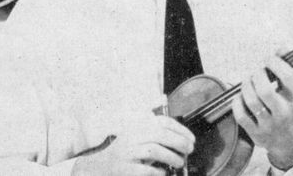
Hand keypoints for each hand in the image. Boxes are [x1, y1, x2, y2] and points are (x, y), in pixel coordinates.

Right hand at [72, 113, 194, 175]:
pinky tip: (162, 172)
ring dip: (171, 157)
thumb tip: (184, 142)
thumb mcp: (139, 138)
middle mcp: (131, 136)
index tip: (191, 139)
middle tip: (189, 150)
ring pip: (154, 150)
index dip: (180, 130)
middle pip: (160, 134)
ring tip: (179, 162)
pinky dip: (158, 171)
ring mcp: (127, 152)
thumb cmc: (126, 153)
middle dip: (179, 142)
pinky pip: (145, 169)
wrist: (100, 167)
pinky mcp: (124, 168)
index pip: (162, 122)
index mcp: (137, 127)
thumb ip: (157, 135)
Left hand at [232, 55, 292, 170]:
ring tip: (247, 80)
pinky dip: (237, 102)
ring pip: (251, 101)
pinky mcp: (256, 134)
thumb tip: (280, 47)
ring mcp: (269, 125)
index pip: (287, 77)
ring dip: (246, 85)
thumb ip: (286, 70)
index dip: (276, 63)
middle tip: (256, 71)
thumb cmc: (290, 111)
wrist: (291, 143)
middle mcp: (283, 114)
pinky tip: (240, 96)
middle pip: (265, 90)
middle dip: (256, 74)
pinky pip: (241, 115)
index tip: (269, 58)